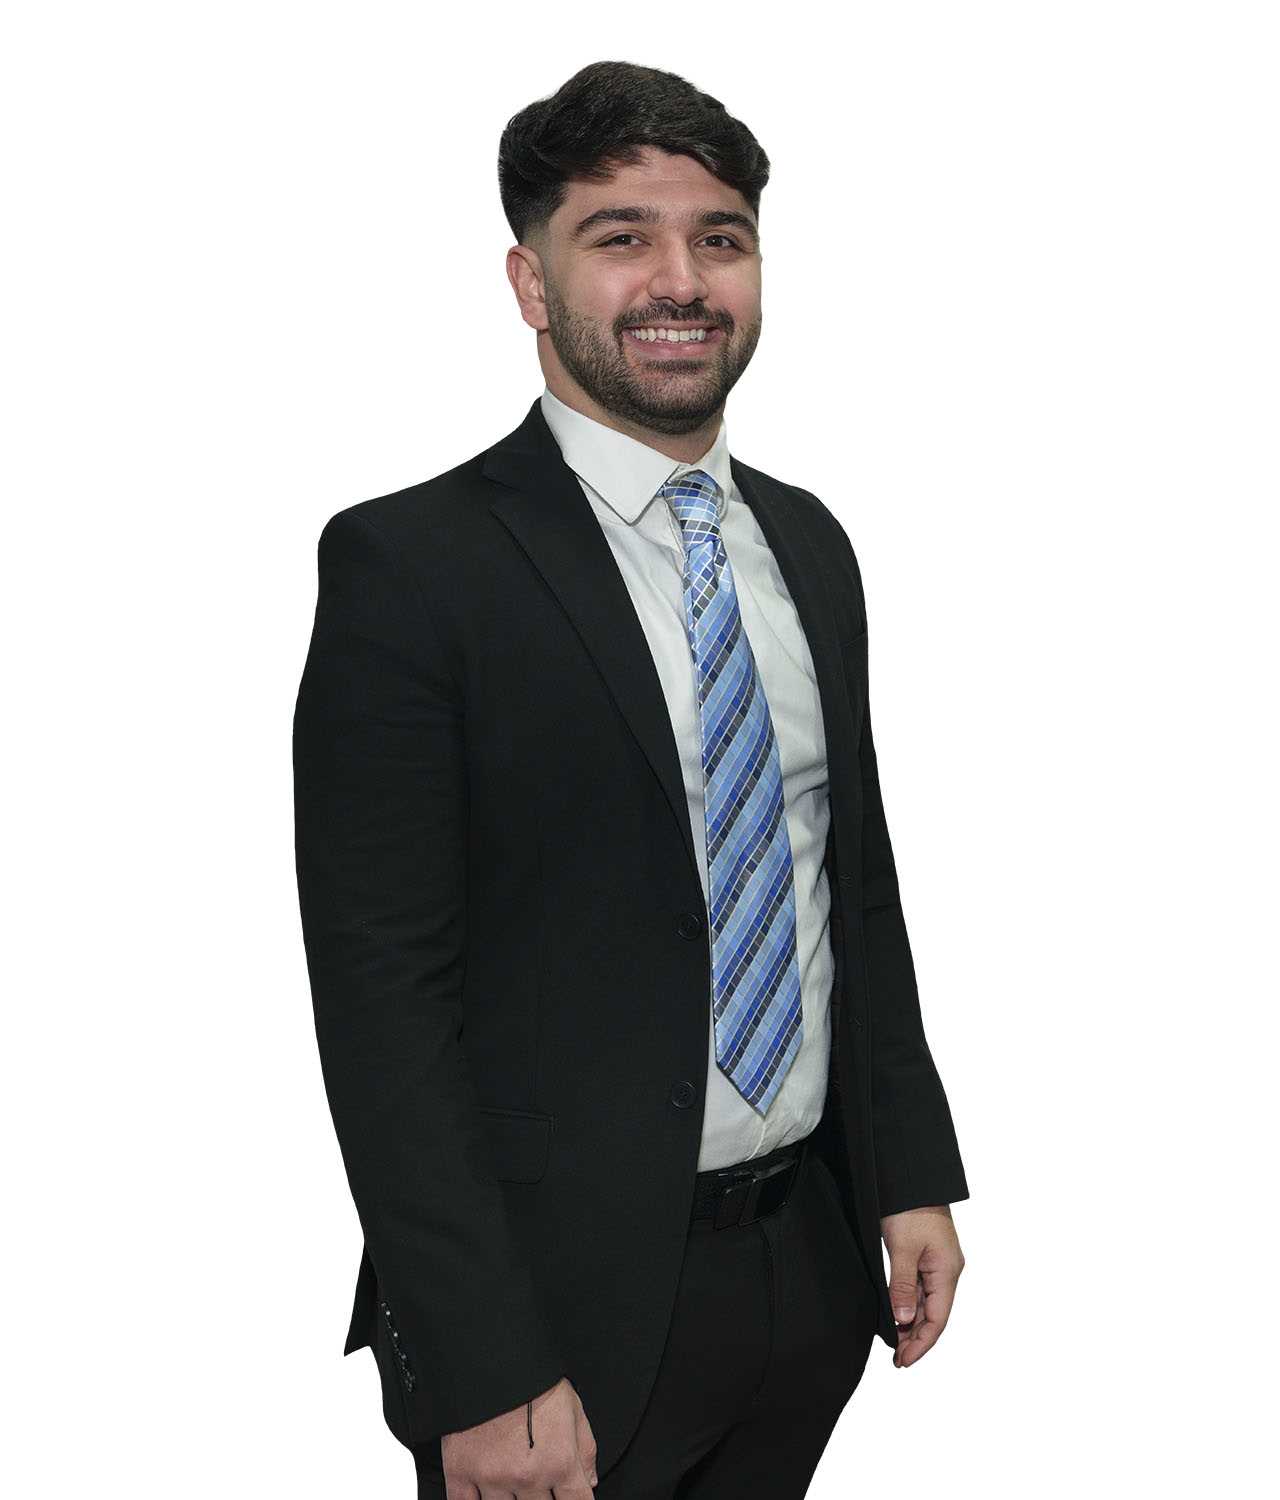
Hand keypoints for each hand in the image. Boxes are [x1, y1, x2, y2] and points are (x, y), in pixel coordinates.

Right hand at [440, 1376, 597, 1495]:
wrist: (489, 1355)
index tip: (567, 1496)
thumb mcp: (573, 1406)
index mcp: (559, 1462)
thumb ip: (585, 1449)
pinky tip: (482, 1495)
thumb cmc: (532, 1377)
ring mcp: (492, 1478)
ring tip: (512, 1476)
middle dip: (543, 1498)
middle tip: (534, 1475)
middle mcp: (527, 1477)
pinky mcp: (461, 1472)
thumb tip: (588, 1481)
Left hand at [879, 1205, 964, 1367]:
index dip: (922, 1343)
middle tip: (896, 1358)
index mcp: (947, 1271)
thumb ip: (902, 1285)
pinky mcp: (926, 1255)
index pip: (938, 1319)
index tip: (904, 1361)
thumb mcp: (903, 1248)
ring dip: (912, 1323)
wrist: (911, 1177)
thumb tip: (903, 1319)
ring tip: (894, 1342)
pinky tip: (897, 1314)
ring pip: (926, 1302)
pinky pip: (920, 1288)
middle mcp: (947, 1270)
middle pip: (934, 1314)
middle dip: (916, 1338)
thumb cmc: (909, 1207)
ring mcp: (938, 1262)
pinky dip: (908, 1304)